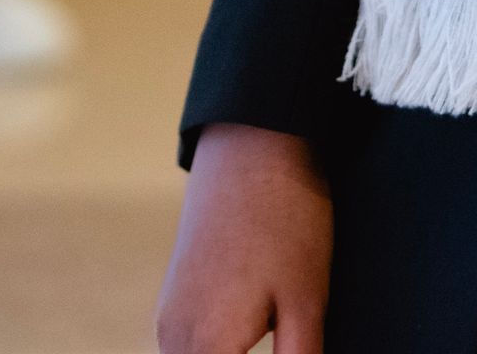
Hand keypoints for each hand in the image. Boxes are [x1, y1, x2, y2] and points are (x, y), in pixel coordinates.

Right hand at [156, 123, 330, 353]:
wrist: (252, 144)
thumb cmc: (287, 219)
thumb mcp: (307, 300)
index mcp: (205, 350)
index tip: (292, 353)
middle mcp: (173, 343)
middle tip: (287, 341)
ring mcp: (170, 320)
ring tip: (280, 337)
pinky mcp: (175, 301)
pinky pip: (190, 352)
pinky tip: (253, 344)